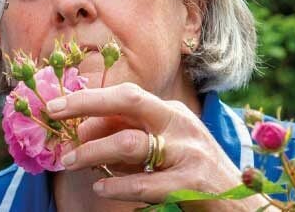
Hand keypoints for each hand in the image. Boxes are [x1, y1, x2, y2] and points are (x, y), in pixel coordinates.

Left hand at [44, 83, 273, 210]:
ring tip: (70, 162)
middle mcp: (180, 124)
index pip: (126, 94)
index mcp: (171, 113)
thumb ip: (129, 139)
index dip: (89, 96)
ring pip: (130, 143)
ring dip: (93, 152)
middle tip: (55, 118)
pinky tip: (101, 188)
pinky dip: (118, 185)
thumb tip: (83, 132)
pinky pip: (145, 183)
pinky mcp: (192, 183)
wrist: (239, 205)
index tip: (55, 104)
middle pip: (129, 102)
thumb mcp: (163, 150)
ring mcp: (188, 152)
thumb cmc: (192, 175)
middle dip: (87, 105)